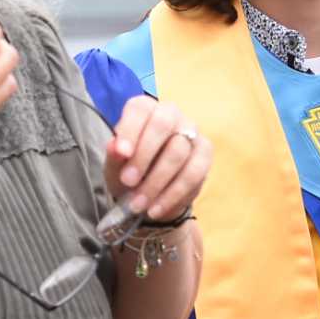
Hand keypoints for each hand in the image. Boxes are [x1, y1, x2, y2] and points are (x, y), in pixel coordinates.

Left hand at [105, 96, 210, 221]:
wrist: (150, 194)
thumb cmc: (129, 172)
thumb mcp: (115, 166)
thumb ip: (114, 155)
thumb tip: (116, 148)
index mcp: (145, 109)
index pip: (139, 109)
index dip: (130, 129)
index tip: (121, 153)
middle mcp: (171, 114)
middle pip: (163, 125)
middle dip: (144, 155)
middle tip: (128, 181)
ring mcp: (192, 132)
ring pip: (178, 152)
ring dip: (156, 182)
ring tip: (138, 204)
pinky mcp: (205, 154)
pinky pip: (193, 173)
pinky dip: (172, 194)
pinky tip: (156, 209)